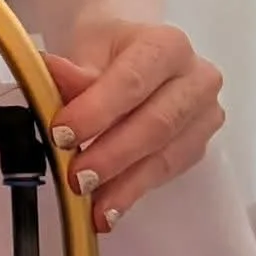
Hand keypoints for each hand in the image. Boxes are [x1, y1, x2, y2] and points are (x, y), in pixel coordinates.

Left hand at [42, 21, 222, 231]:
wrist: (134, 56)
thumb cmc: (111, 50)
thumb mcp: (88, 47)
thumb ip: (75, 69)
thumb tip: (52, 71)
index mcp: (168, 45)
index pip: (133, 81)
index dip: (98, 110)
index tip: (62, 134)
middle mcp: (197, 79)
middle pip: (155, 124)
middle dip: (112, 155)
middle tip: (76, 178)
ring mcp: (203, 116)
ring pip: (164, 156)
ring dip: (124, 184)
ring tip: (91, 204)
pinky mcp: (198, 146)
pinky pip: (166, 174)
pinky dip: (133, 193)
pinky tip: (108, 209)